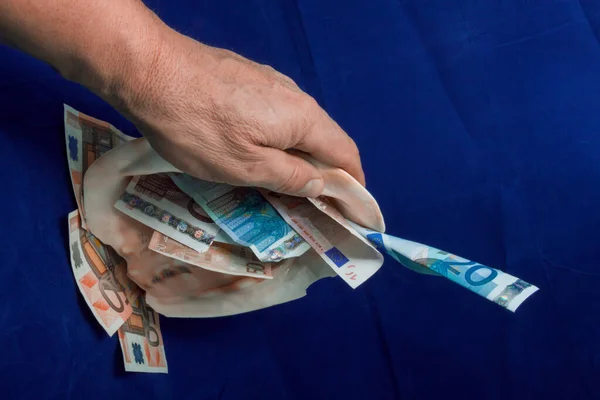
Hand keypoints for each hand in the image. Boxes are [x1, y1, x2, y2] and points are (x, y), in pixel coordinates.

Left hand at [108, 19, 364, 196]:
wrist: (149, 71)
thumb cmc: (198, 127)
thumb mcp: (246, 166)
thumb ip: (290, 176)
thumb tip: (322, 184)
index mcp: (304, 119)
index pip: (346, 154)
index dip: (353, 184)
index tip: (350, 210)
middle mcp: (296, 96)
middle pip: (324, 139)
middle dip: (324, 173)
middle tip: (311, 206)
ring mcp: (271, 83)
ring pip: (298, 127)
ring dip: (298, 156)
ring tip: (283, 185)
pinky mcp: (248, 78)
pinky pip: (276, 114)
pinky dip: (278, 139)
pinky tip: (257, 153)